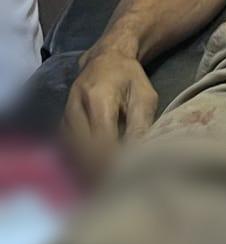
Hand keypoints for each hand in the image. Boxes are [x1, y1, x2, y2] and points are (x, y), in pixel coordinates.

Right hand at [62, 50, 157, 176]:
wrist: (106, 58)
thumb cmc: (130, 78)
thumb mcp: (144, 97)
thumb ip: (140, 126)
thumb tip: (137, 158)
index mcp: (99, 99)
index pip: (101, 142)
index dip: (113, 163)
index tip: (127, 177)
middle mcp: (76, 108)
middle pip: (84, 152)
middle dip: (100, 170)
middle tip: (119, 185)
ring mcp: (66, 116)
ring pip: (74, 153)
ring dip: (89, 169)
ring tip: (108, 182)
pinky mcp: (63, 122)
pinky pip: (69, 148)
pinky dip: (82, 161)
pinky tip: (96, 170)